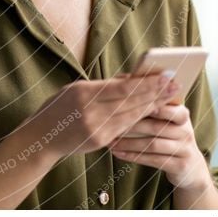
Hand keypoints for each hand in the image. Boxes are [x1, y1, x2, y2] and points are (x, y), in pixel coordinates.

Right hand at [19, 74, 180, 161]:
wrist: (41, 138)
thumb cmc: (58, 108)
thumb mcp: (75, 89)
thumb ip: (102, 86)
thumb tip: (131, 79)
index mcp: (82, 93)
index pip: (121, 87)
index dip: (145, 82)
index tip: (164, 75)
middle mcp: (90, 111)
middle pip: (130, 101)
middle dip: (155, 92)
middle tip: (175, 84)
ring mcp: (96, 128)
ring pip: (131, 115)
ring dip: (153, 105)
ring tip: (171, 96)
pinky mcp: (100, 141)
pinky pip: (125, 127)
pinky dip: (141, 118)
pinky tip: (153, 111)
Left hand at [107, 104, 211, 191]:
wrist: (191, 167)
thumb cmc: (170, 136)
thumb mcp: (167, 120)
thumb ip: (152, 104)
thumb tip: (125, 80)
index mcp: (182, 114)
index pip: (165, 106)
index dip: (146, 104)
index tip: (124, 101)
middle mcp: (186, 130)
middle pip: (155, 126)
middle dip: (130, 126)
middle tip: (109, 124)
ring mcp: (184, 148)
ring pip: (152, 144)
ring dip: (128, 143)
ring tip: (110, 142)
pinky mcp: (180, 165)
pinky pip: (153, 160)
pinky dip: (133, 156)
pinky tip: (118, 154)